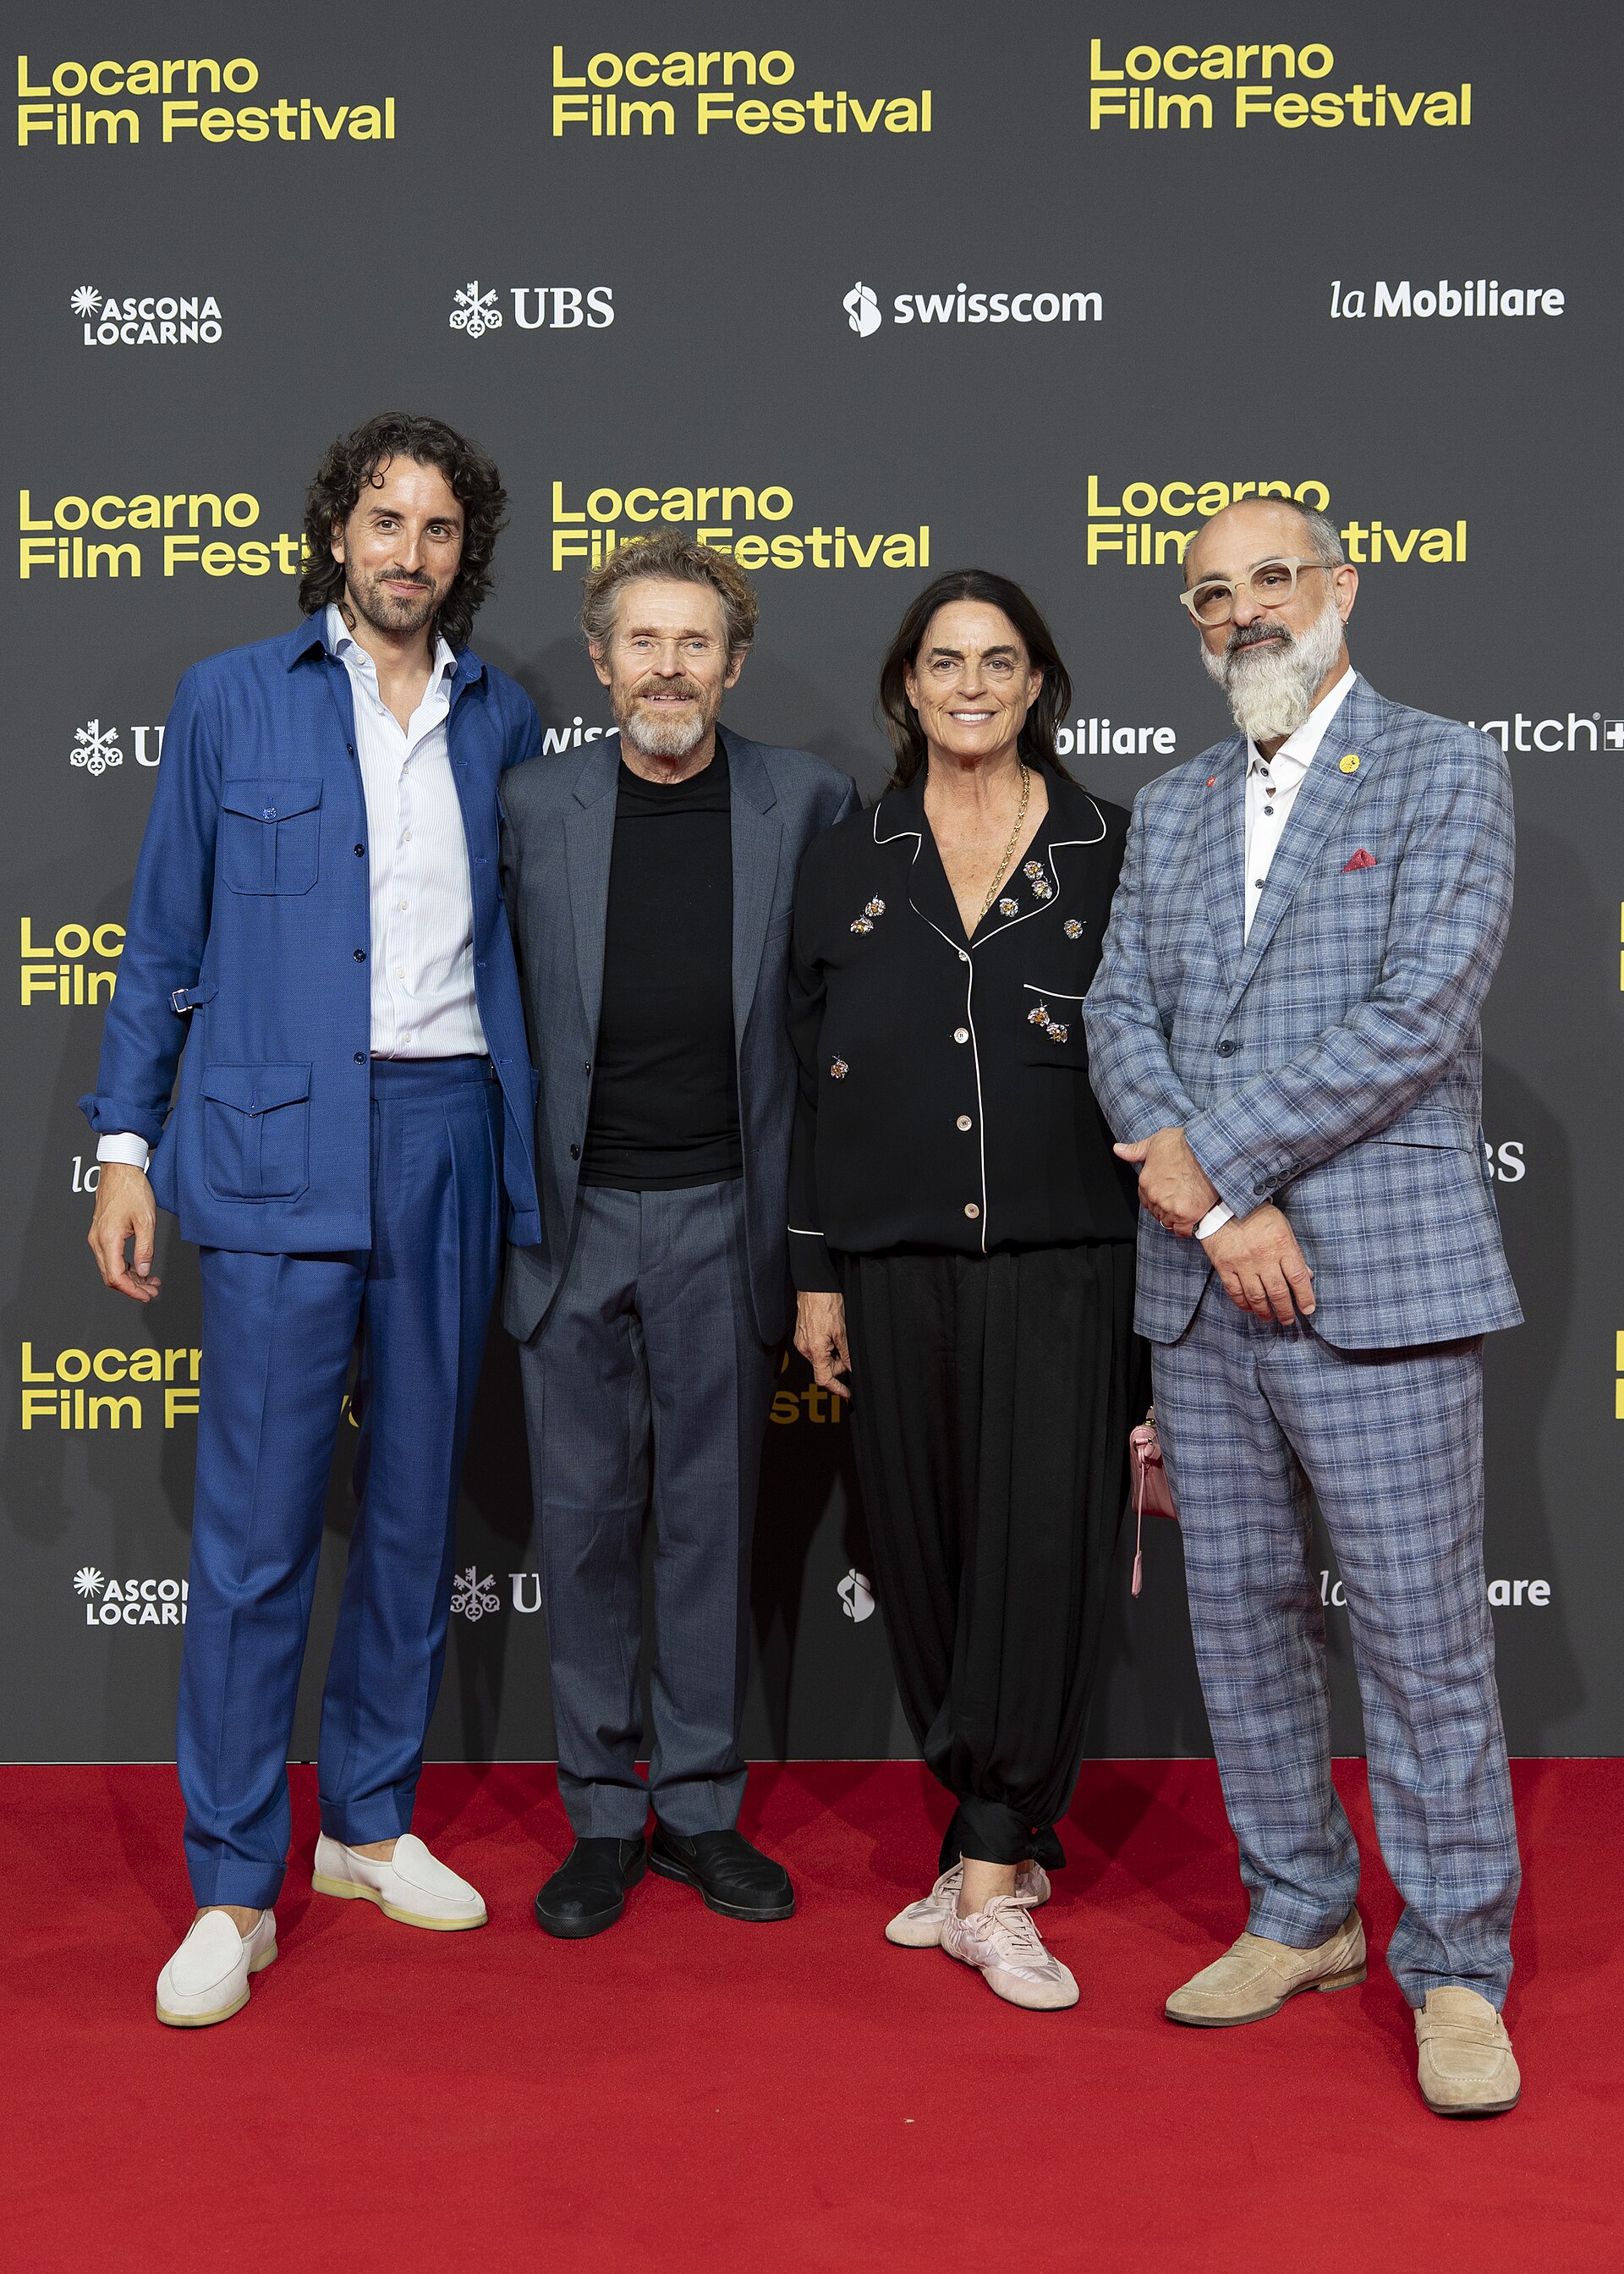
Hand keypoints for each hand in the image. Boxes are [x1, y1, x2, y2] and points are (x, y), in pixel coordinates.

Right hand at [88, 1162, 161, 1302]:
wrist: (120, 1169)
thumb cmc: (132, 1189)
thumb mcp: (146, 1220)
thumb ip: (145, 1248)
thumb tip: (145, 1271)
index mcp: (107, 1239)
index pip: (116, 1276)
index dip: (132, 1290)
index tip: (147, 1295)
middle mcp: (97, 1240)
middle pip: (111, 1276)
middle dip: (133, 1287)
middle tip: (153, 1291)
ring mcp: (97, 1236)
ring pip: (111, 1268)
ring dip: (131, 1277)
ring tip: (151, 1281)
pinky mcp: (102, 1232)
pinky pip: (111, 1256)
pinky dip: (126, 1266)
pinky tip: (141, 1267)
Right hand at [794, 1291, 850, 1400]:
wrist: (813, 1286)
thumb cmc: (826, 1303)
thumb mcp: (842, 1331)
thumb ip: (846, 1353)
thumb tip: (852, 1369)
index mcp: (814, 1350)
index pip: (824, 1379)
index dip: (837, 1389)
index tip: (847, 1394)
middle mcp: (805, 1349)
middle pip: (824, 1369)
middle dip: (839, 1365)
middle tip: (849, 1352)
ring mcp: (802, 1342)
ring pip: (820, 1359)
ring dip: (833, 1355)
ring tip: (839, 1336)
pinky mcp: (802, 1336)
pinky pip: (815, 1349)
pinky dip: (826, 1348)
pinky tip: (832, 1334)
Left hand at [1114, 1126, 1219, 1236]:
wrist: (1207, 1150)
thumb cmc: (1184, 1144)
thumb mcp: (1155, 1141)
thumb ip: (1135, 1150)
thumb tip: (1118, 1149)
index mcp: (1145, 1182)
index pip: (1146, 1199)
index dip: (1157, 1197)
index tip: (1167, 1194)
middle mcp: (1155, 1197)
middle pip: (1157, 1211)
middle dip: (1166, 1207)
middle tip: (1180, 1198)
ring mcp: (1170, 1208)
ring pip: (1168, 1222)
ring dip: (1176, 1218)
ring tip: (1187, 1207)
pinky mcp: (1187, 1215)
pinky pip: (1182, 1231)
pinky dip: (1186, 1228)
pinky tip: (1191, 1220)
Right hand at [1201, 1204, 1314, 1324]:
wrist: (1223, 1203)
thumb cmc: (1258, 1214)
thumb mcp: (1283, 1228)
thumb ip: (1294, 1253)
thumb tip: (1307, 1276)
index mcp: (1282, 1245)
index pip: (1298, 1278)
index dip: (1305, 1297)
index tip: (1308, 1309)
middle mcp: (1263, 1257)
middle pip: (1278, 1292)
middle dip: (1286, 1310)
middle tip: (1288, 1319)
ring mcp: (1242, 1263)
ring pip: (1257, 1296)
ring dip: (1265, 1311)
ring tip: (1270, 1318)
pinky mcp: (1225, 1266)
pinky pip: (1235, 1291)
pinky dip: (1243, 1303)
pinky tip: (1250, 1308)